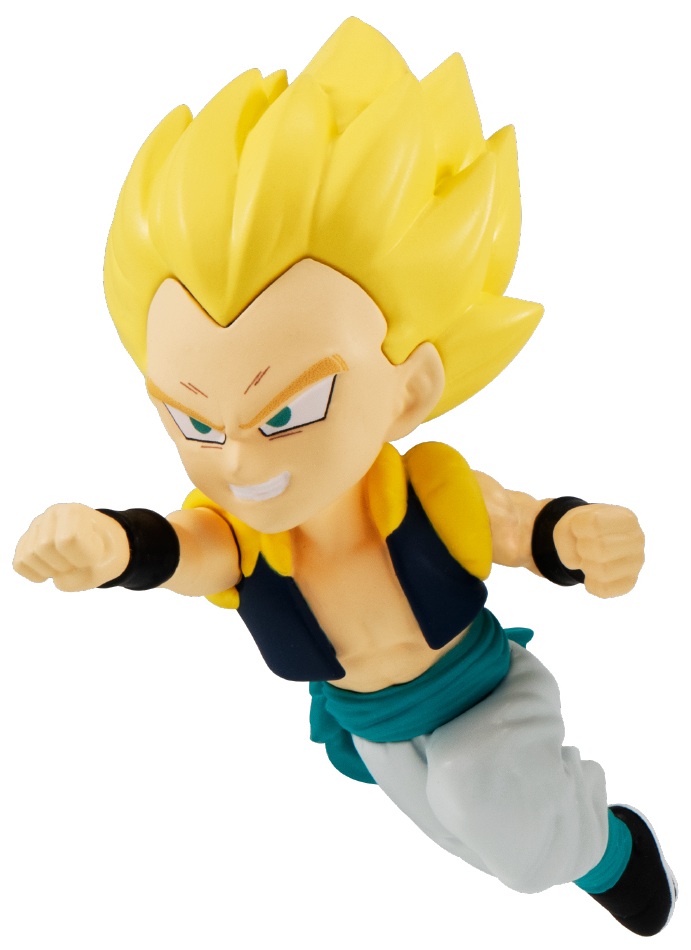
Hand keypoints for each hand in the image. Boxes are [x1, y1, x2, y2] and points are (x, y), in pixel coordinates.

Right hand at [13, 504, 129, 591]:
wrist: (101, 545)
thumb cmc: (104, 554)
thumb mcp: (108, 566)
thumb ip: (84, 577)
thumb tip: (55, 579)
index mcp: (76, 512)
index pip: (67, 539)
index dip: (81, 558)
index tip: (94, 557)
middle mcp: (52, 514)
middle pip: (43, 546)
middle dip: (64, 564)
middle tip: (79, 563)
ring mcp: (36, 527)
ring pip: (28, 555)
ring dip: (50, 570)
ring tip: (66, 565)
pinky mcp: (25, 541)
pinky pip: (20, 564)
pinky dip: (36, 574)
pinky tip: (52, 570)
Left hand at [553, 504, 644, 597]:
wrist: (595, 539)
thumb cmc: (583, 529)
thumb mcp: (568, 523)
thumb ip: (564, 538)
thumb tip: (577, 563)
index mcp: (625, 518)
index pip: (595, 523)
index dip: (578, 528)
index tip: (581, 528)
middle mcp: (637, 539)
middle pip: (601, 549)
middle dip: (583, 548)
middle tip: (584, 546)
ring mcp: (636, 562)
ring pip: (603, 572)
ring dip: (587, 567)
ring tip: (590, 559)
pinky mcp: (629, 582)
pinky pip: (604, 590)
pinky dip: (591, 583)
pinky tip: (594, 574)